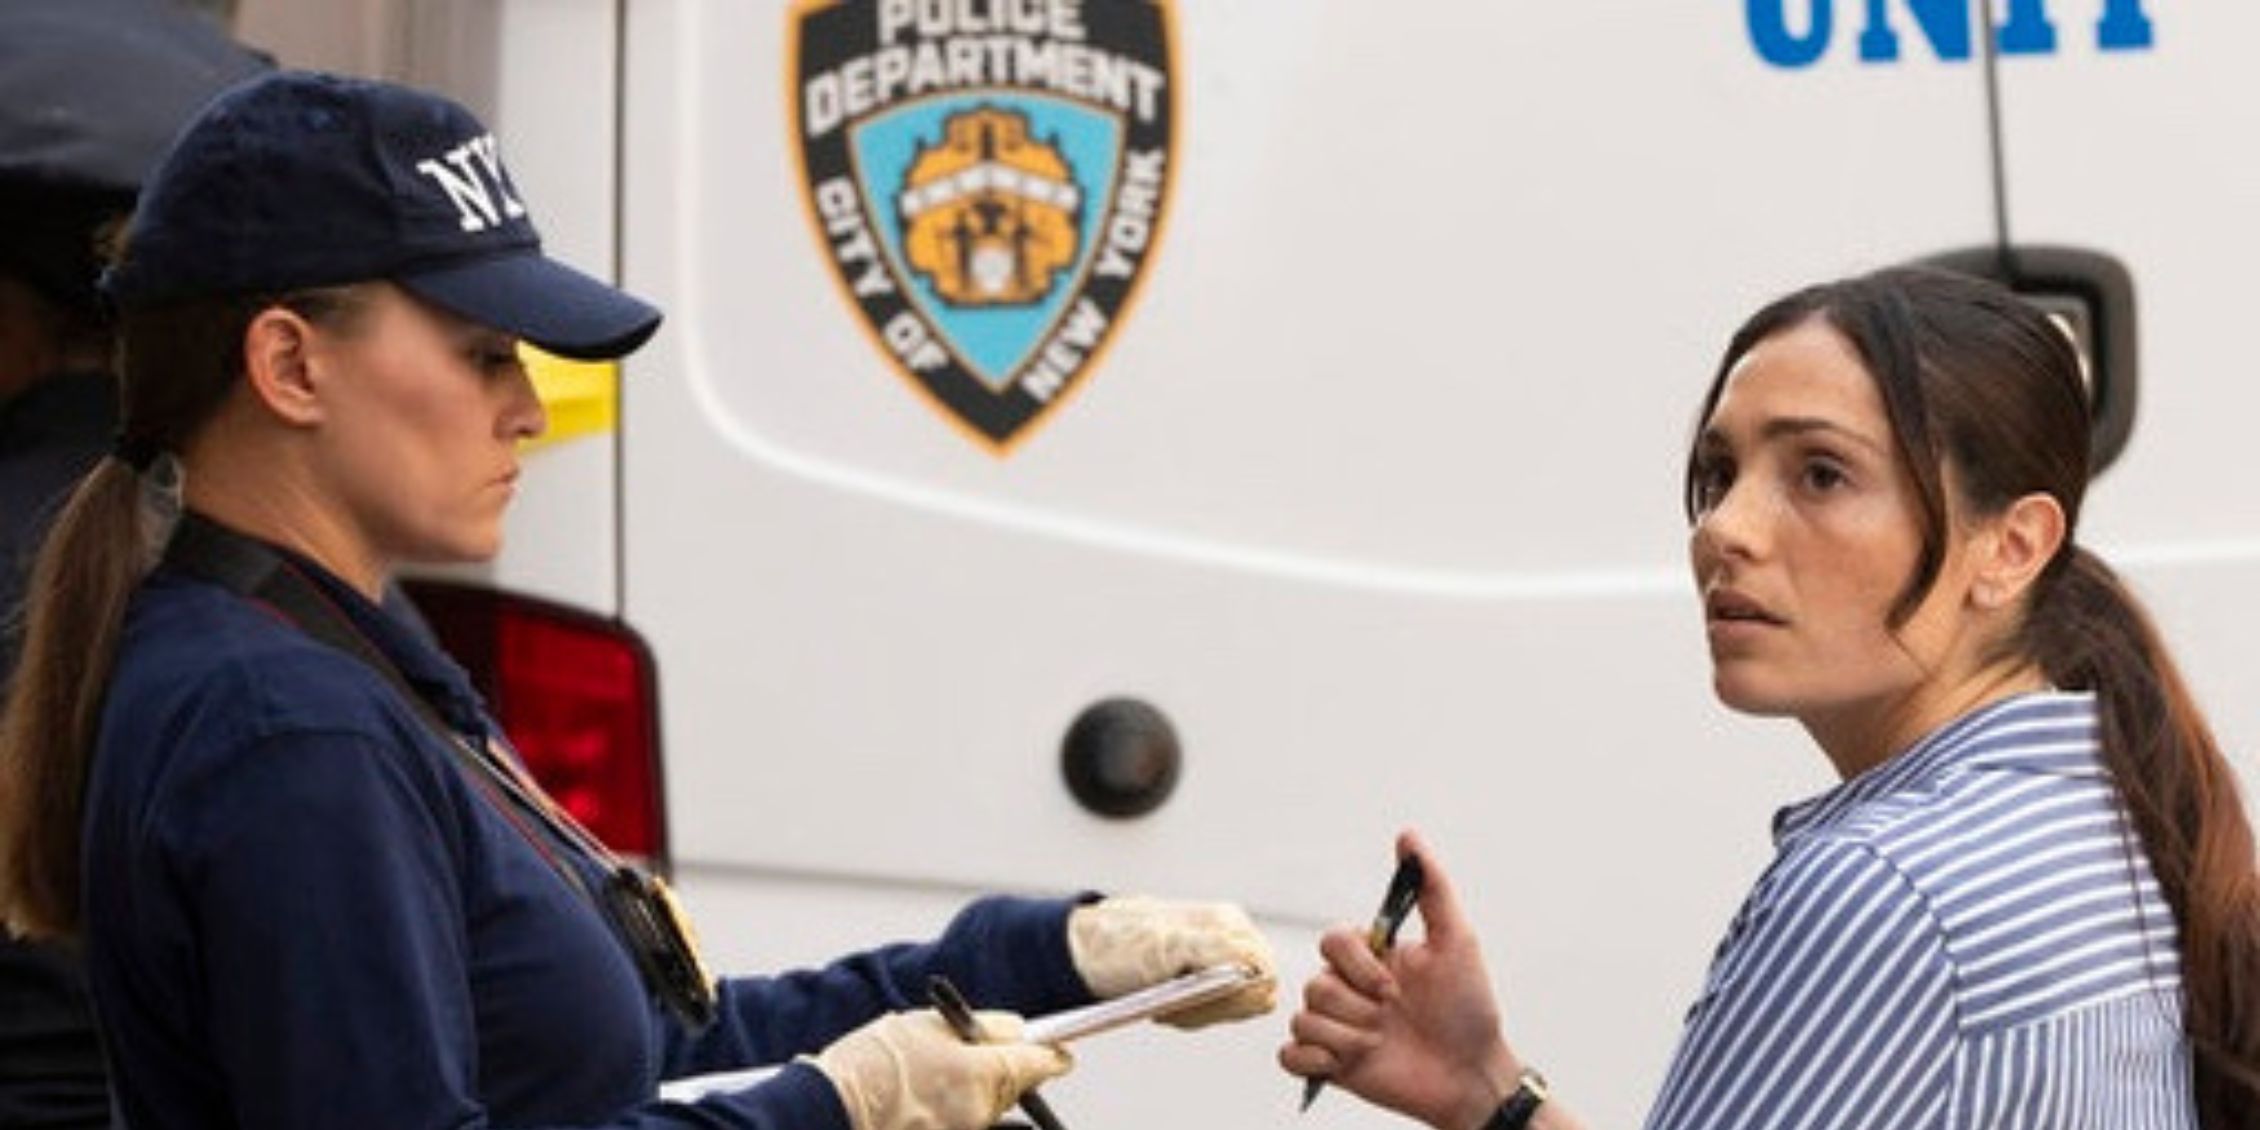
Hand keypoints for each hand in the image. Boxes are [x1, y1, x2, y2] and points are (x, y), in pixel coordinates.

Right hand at [810, 1009, 1069, 1129]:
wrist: (825, 1110)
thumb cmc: (871, 1062)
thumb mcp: (926, 1026)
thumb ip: (983, 1028)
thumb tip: (1020, 1031)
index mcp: (978, 1074)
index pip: (1037, 1064)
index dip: (1051, 1055)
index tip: (1060, 1053)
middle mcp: (977, 1114)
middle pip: (1013, 1090)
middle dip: (1006, 1072)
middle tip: (979, 1057)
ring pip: (990, 1112)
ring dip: (979, 1095)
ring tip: (938, 1080)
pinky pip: (970, 1126)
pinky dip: (961, 1112)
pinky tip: (930, 1100)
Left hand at [1066, 895, 1277, 1026]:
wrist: (1080, 950)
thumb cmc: (1114, 947)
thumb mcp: (1164, 947)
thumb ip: (1215, 950)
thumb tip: (1253, 964)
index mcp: (1228, 923)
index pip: (1263, 975)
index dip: (1233, 1000)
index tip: (1192, 1003)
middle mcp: (1231, 933)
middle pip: (1256, 991)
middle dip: (1216, 1008)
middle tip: (1174, 1007)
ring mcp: (1219, 951)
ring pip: (1240, 1002)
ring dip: (1202, 1012)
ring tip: (1166, 1004)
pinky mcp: (1205, 969)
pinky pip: (1221, 1005)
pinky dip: (1194, 1013)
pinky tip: (1168, 1005)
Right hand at [1278, 830, 1521, 1129]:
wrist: (1472, 1076)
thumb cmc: (1469, 1010)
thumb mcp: (1457, 941)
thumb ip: (1432, 887)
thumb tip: (1407, 836)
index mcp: (1371, 961)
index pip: (1332, 941)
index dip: (1358, 966)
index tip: (1394, 988)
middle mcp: (1350, 991)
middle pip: (1315, 983)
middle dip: (1357, 1007)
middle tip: (1391, 1019)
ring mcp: (1337, 1028)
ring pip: (1304, 1018)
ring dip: (1348, 1036)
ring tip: (1381, 1046)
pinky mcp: (1328, 1065)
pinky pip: (1289, 1055)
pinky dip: (1314, 1059)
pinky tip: (1347, 1063)